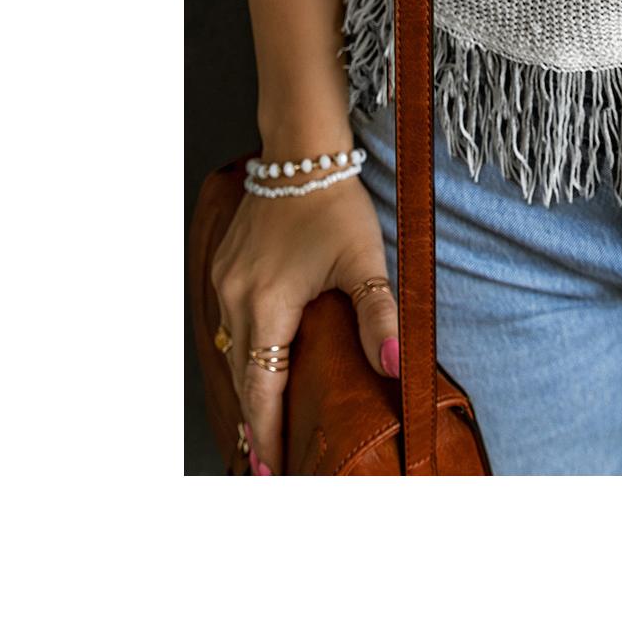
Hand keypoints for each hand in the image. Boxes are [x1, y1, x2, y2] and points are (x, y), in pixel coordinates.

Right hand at [210, 171, 397, 474]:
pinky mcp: (226, 268)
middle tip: (269, 466)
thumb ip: (380, 316)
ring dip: (249, 388)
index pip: (262, 389)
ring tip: (263, 427)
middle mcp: (237, 299)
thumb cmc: (335, 204)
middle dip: (255, 424)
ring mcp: (226, 282)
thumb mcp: (365, 262)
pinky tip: (257, 365)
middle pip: (243, 378)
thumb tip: (395, 365)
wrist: (301, 152)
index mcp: (268, 306)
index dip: (268, 433)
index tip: (273, 469)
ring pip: (233, 351)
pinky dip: (243, 353)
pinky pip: (229, 323)